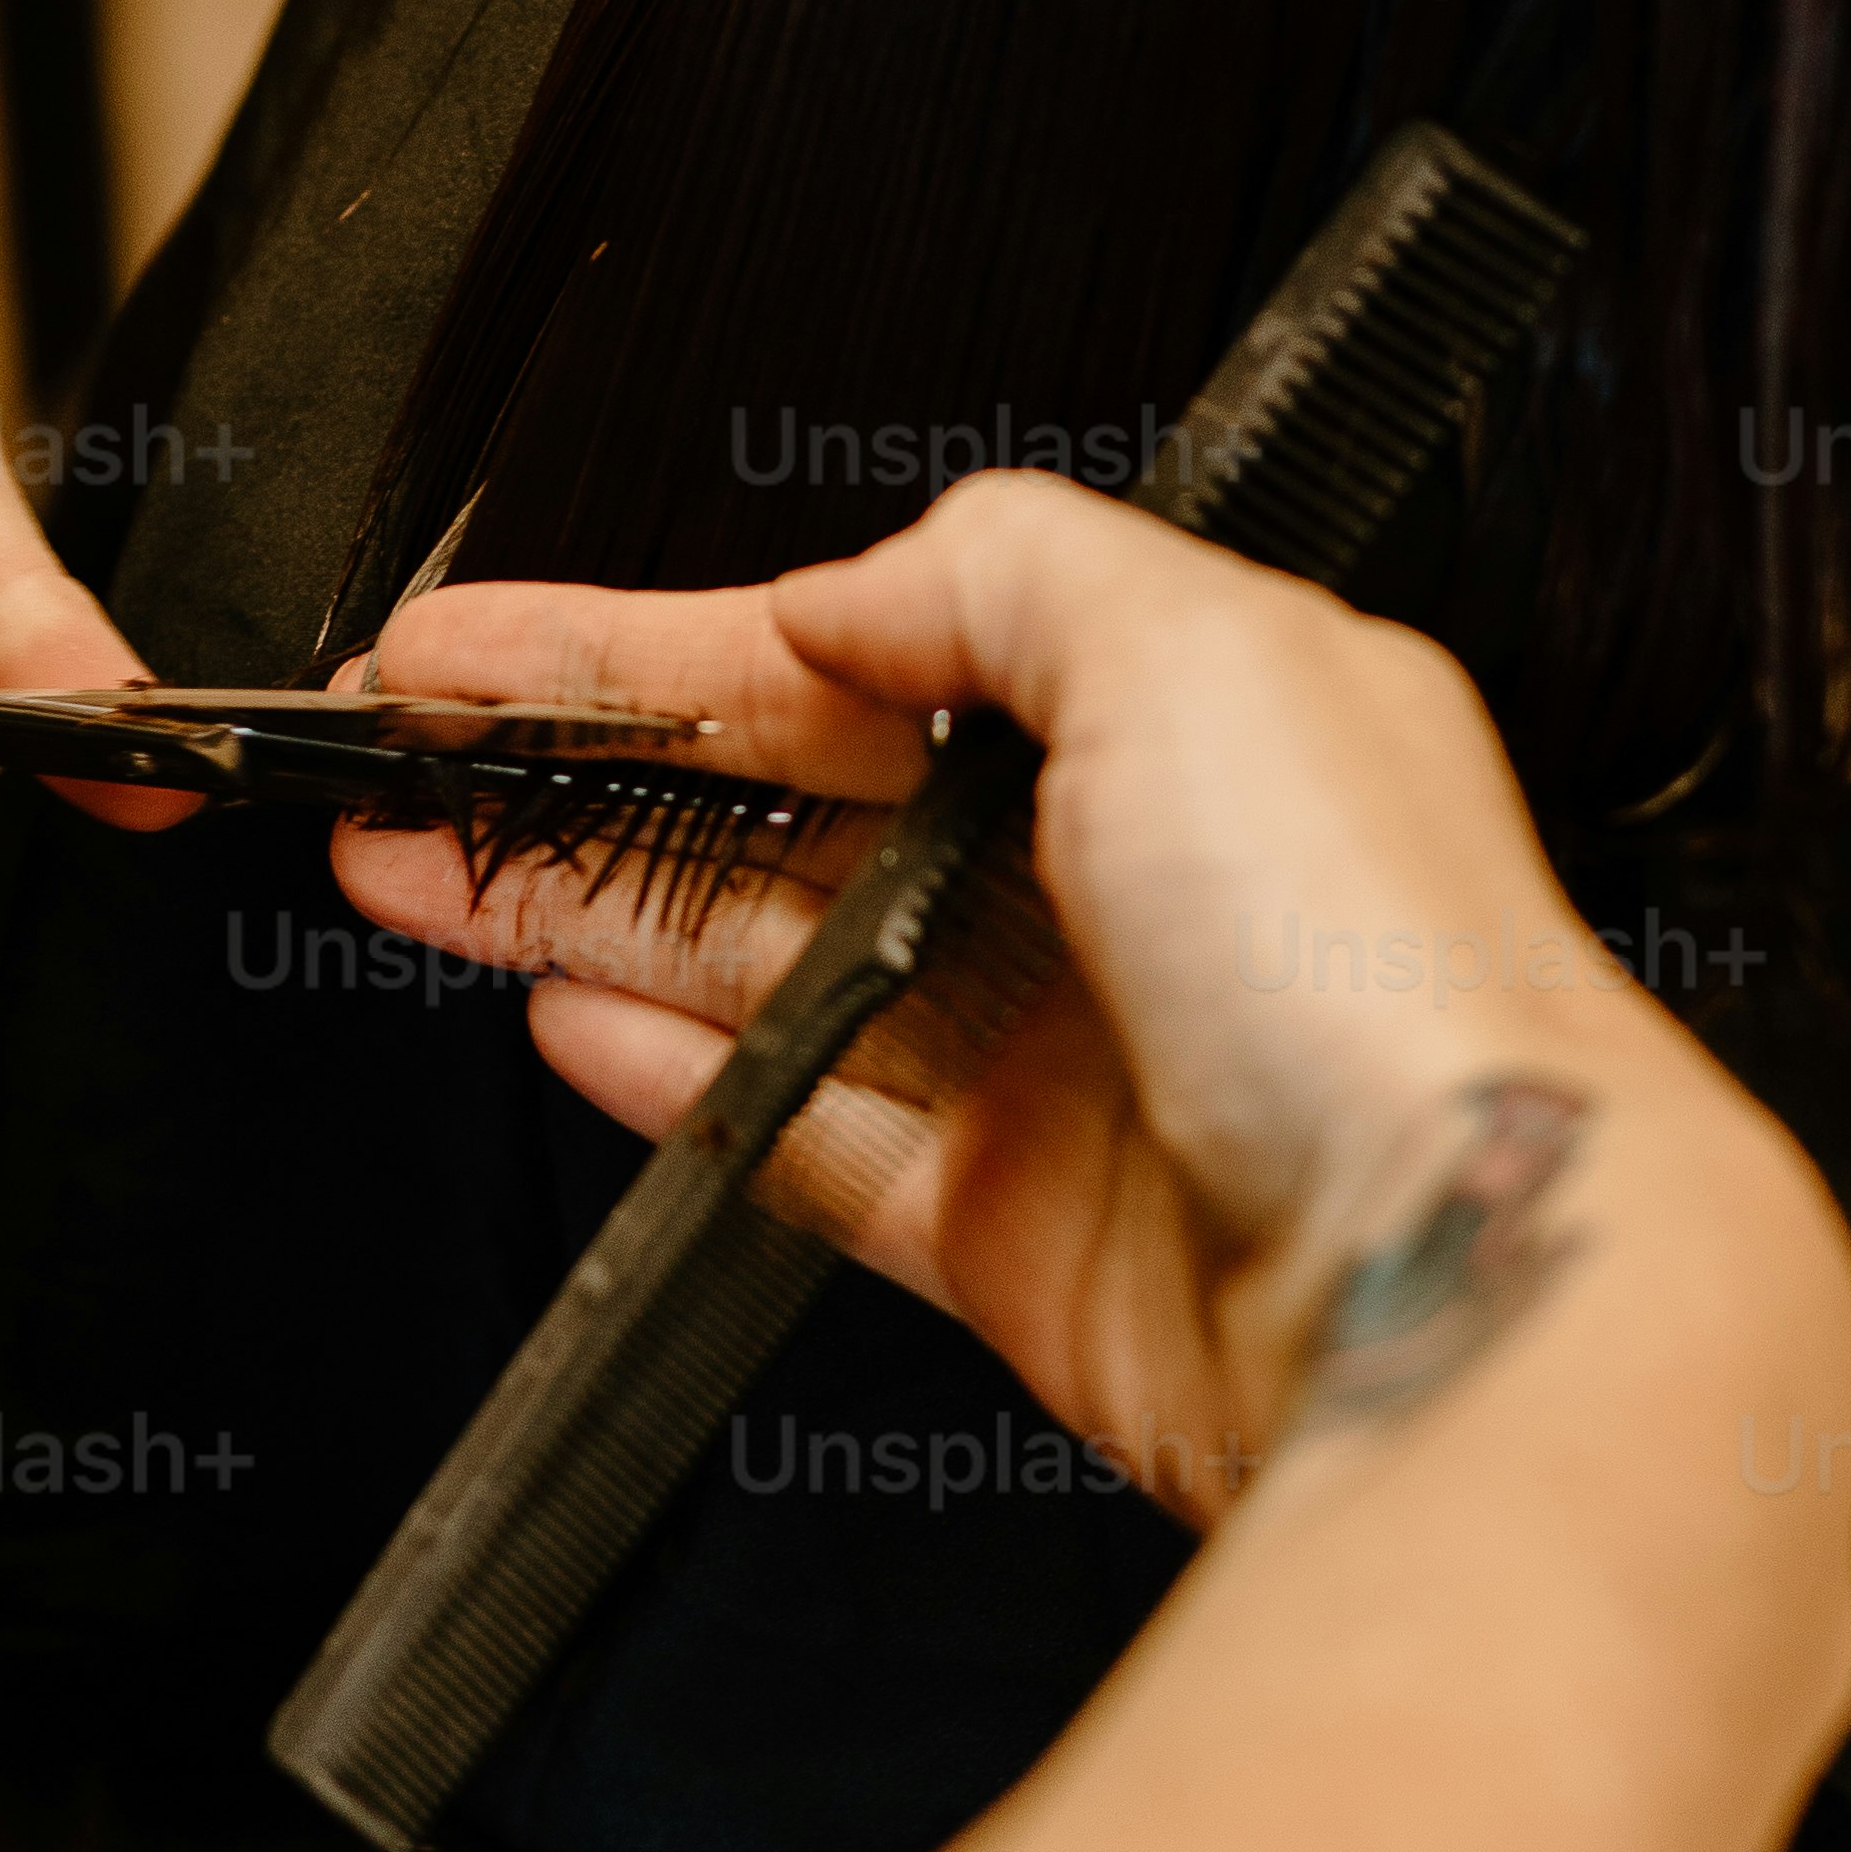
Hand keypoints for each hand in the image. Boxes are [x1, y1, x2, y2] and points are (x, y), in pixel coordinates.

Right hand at [336, 475, 1827, 1516]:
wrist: (1454, 1278)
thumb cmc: (1382, 973)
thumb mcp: (1198, 648)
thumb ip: (1004, 573)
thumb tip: (854, 584)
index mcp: (1188, 720)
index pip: (862, 652)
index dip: (652, 642)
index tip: (480, 643)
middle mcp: (1128, 889)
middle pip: (791, 806)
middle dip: (579, 772)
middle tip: (395, 760)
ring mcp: (1071, 1072)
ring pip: (770, 969)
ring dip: (581, 914)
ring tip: (413, 880)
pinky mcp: (1025, 1240)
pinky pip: (809, 1143)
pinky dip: (679, 1082)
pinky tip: (561, 1022)